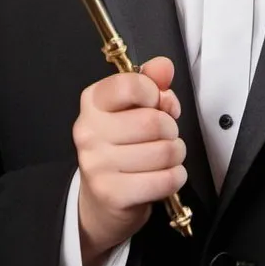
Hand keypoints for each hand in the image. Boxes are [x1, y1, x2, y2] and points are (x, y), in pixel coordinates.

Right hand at [72, 56, 186, 265]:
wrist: (101, 199)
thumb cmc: (123, 144)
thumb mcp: (134, 107)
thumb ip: (151, 82)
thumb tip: (165, 66)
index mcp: (93, 102)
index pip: (130, 85)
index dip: (155, 94)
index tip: (156, 104)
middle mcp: (88, 131)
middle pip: (153, 121)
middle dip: (170, 129)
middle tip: (165, 135)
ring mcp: (97, 164)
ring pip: (163, 151)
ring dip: (176, 154)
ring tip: (166, 156)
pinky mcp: (112, 194)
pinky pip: (163, 180)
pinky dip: (175, 177)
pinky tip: (168, 175)